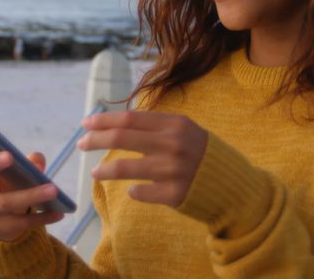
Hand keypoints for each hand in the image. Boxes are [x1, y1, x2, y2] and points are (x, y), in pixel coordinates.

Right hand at [0, 139, 65, 241]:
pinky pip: (20, 222)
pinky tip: (58, 212)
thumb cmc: (13, 185)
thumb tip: (36, 160)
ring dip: (30, 195)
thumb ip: (29, 162)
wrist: (8, 221)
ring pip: (5, 202)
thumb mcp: (20, 172)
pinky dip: (42, 217)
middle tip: (10, 156)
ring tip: (53, 190)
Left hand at [77, 111, 207, 207]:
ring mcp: (173, 170)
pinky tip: (132, 190)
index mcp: (175, 124)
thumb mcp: (185, 130)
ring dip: (104, 171)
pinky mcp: (174, 194)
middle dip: (95, 140)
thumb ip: (156, 126)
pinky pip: (141, 192)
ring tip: (94, 174)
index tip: (86, 124)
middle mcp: (173, 144)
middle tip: (80, 145)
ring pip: (125, 168)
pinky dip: (133, 191)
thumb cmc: (203, 154)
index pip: (130, 118)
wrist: (233, 185)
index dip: (104, 120)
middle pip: (121, 138)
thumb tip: (117, 123)